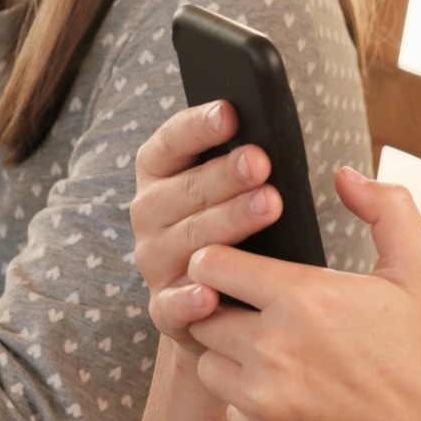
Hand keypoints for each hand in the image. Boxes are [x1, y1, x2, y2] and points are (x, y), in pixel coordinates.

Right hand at [129, 101, 281, 351]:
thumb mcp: (231, 187)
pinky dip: (189, 301)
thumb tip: (271, 134)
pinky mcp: (163, 308)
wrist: (220, 300)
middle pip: (186, 190)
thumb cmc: (233, 226)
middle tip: (262, 162)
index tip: (230, 112)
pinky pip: (172, 305)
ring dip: (227, 223)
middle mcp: (150, 212)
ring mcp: (154, 261)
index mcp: (160, 173)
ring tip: (269, 206)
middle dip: (225, 175)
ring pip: (189, 240)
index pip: (172, 142)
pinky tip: (211, 293)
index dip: (198, 126)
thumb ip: (242, 159)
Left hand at [183, 168, 420, 420]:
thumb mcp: (420, 268)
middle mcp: (273, 349)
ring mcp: (264, 402)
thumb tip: (345, 174)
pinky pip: (229, 414)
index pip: (210, 264)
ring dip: (228, 357)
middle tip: (253, 313)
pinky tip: (287, 399)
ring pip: (207, 364)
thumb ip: (385, 207)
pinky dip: (248, 407)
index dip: (217, 260)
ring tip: (272, 356)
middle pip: (200, 314)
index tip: (234, 266)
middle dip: (219, 308)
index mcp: (302, 297)